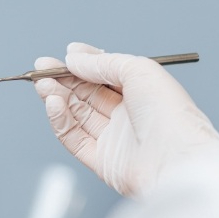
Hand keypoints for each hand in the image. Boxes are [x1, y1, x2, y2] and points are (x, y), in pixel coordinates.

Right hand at [34, 43, 218, 196]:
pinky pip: (72, 137)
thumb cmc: (171, 116)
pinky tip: (52, 103)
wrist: (176, 161)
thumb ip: (103, 63)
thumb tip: (73, 58)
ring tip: (42, 84)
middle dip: (62, 80)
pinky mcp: (99, 160)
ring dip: (56, 97)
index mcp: (141, 94)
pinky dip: (59, 119)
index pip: (104, 76)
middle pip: (85, 95)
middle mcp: (127, 116)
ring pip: (76, 114)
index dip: (82, 66)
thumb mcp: (139, 70)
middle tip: (41, 69)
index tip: (63, 57)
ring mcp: (112, 138)